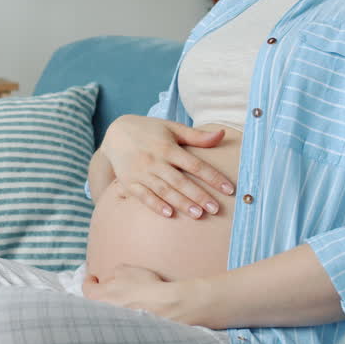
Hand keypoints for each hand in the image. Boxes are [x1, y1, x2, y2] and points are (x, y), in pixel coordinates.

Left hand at [82, 264, 199, 324]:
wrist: (167, 305)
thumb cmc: (145, 286)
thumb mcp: (125, 270)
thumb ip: (112, 273)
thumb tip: (111, 278)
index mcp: (99, 298)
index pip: (86, 289)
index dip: (89, 281)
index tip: (93, 278)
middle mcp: (103, 315)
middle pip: (95, 305)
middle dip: (101, 297)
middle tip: (109, 291)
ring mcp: (115, 326)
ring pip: (108, 316)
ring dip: (113, 308)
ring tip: (125, 301)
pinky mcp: (128, 333)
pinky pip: (122, 324)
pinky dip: (125, 319)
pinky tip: (135, 311)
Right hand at [101, 115, 234, 218]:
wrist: (115, 133)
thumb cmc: (149, 131)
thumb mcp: (172, 128)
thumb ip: (196, 136)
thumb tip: (222, 134)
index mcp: (168, 147)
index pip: (195, 165)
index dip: (213, 177)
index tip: (229, 189)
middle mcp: (155, 160)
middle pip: (180, 181)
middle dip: (198, 195)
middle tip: (215, 209)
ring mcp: (141, 172)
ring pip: (164, 190)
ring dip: (180, 203)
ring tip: (197, 214)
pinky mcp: (129, 182)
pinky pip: (143, 196)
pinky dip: (155, 204)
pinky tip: (169, 214)